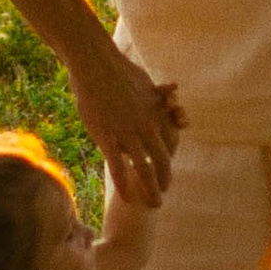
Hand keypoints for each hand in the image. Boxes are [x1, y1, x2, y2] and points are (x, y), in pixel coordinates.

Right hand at [71, 39, 181, 205]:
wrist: (96, 65)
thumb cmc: (120, 70)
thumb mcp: (147, 83)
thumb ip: (160, 94)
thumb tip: (173, 89)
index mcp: (157, 115)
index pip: (170, 144)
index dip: (168, 159)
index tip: (164, 171)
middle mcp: (147, 127)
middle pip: (162, 161)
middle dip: (164, 181)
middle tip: (163, 196)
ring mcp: (127, 133)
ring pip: (144, 169)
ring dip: (150, 190)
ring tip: (153, 205)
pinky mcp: (107, 137)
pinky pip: (118, 167)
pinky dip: (124, 185)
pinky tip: (127, 197)